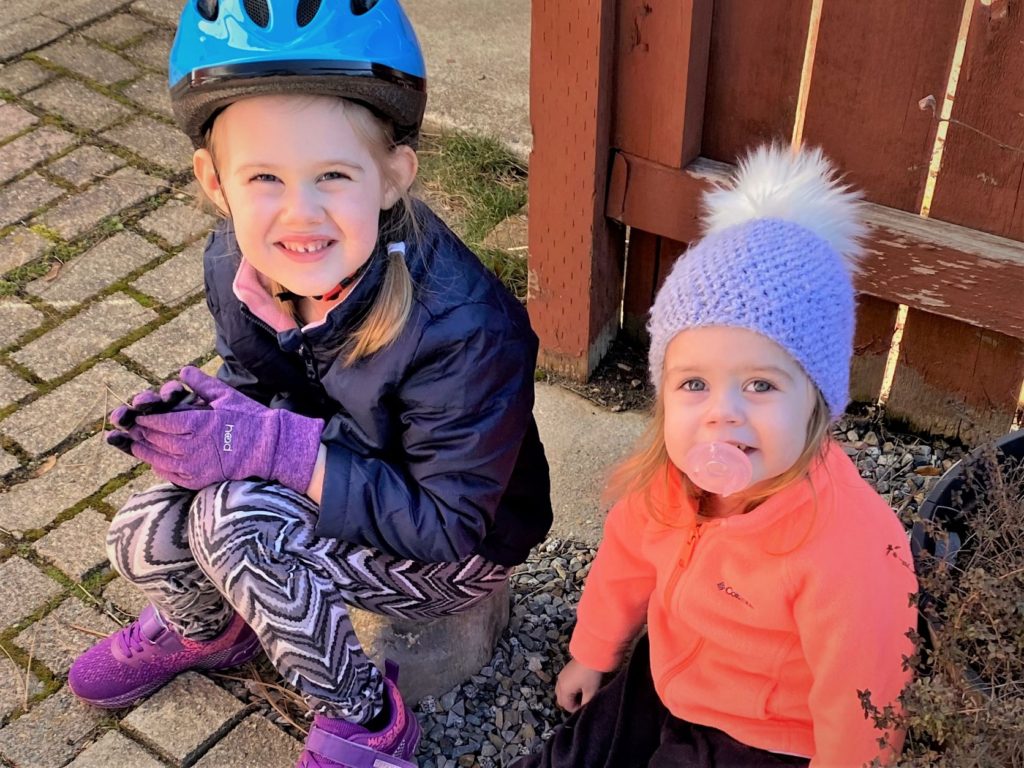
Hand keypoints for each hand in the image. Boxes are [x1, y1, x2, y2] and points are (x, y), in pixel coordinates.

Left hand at [111, 366, 323, 492]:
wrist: (271, 450)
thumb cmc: (250, 420)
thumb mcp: (226, 397)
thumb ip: (201, 384)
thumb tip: (183, 371)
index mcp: (196, 424)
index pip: (159, 421)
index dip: (145, 417)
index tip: (138, 413)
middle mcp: (190, 447)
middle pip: (155, 439)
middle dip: (141, 432)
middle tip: (131, 427)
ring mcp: (193, 467)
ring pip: (157, 458)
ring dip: (144, 450)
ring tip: (136, 443)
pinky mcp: (197, 480)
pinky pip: (169, 474)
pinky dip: (158, 466)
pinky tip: (154, 460)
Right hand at [555, 658, 603, 712]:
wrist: (590, 654)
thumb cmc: (590, 675)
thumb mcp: (591, 691)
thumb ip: (586, 703)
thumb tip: (584, 709)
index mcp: (564, 690)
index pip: (567, 706)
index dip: (576, 709)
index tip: (585, 706)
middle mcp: (560, 683)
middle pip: (561, 700)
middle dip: (570, 703)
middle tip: (582, 702)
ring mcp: (561, 676)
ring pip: (561, 692)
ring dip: (568, 696)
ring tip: (580, 694)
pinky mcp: (564, 671)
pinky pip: (562, 684)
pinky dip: (568, 688)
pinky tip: (578, 685)